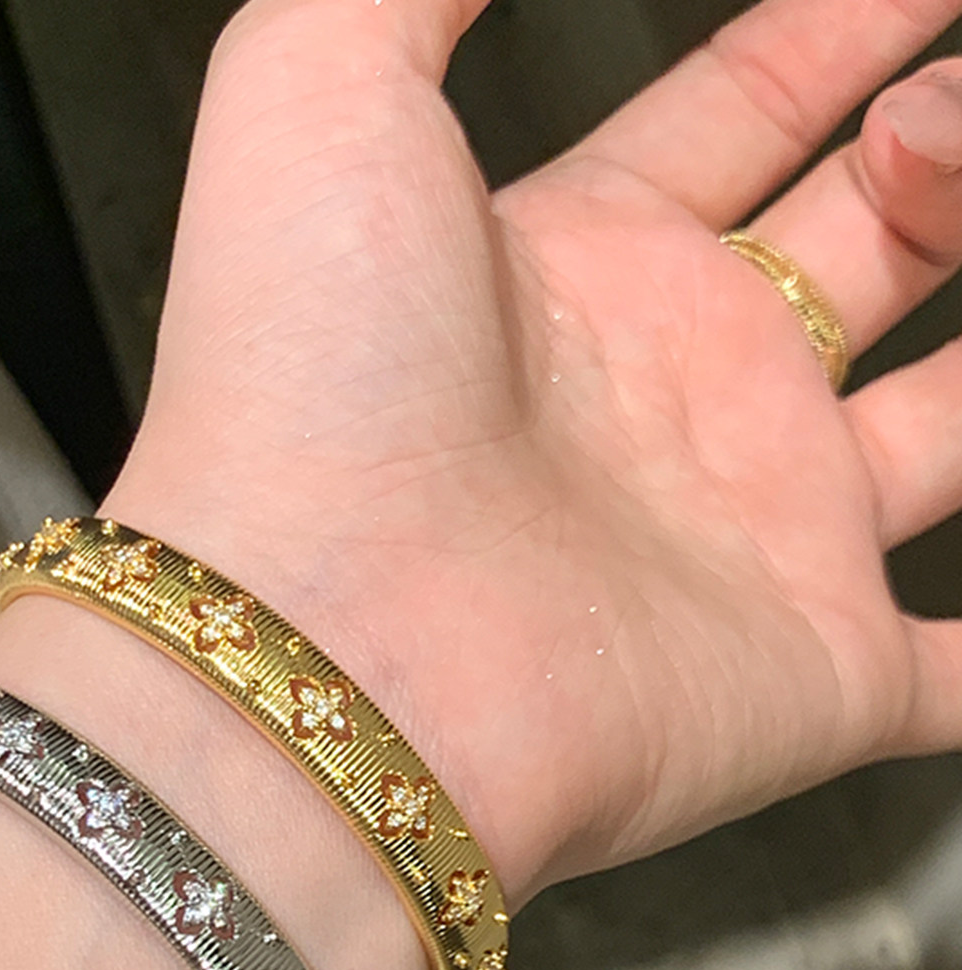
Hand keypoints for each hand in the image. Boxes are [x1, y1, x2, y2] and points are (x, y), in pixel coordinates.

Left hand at [109, 0, 961, 904]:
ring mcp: (754, 542)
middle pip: (869, 240)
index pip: (741, 111)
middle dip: (945, 145)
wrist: (321, 643)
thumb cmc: (296, 381)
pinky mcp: (816, 681)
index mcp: (577, 266)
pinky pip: (960, 660)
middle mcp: (674, 399)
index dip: (839, 29)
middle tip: (947, 111)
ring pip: (953, 418)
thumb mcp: (318, 87)